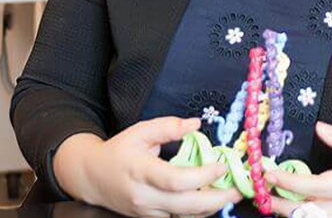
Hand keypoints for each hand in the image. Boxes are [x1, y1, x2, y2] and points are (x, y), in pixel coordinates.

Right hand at [54, 117, 241, 217]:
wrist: (93, 178)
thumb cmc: (118, 152)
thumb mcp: (140, 131)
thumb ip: (168, 126)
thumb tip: (195, 124)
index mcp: (141, 171)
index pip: (175, 180)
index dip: (203, 176)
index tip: (221, 165)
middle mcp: (144, 197)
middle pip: (186, 206)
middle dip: (217, 199)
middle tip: (238, 189)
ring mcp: (147, 212)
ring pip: (185, 217)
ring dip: (211, 208)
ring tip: (229, 193)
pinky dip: (197, 211)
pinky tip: (210, 199)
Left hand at [265, 122, 331, 217]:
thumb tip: (320, 129)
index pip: (318, 187)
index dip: (291, 182)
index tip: (271, 173)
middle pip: (312, 214)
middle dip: (283, 206)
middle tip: (262, 194)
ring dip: (295, 212)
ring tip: (274, 199)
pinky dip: (311, 214)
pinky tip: (299, 204)